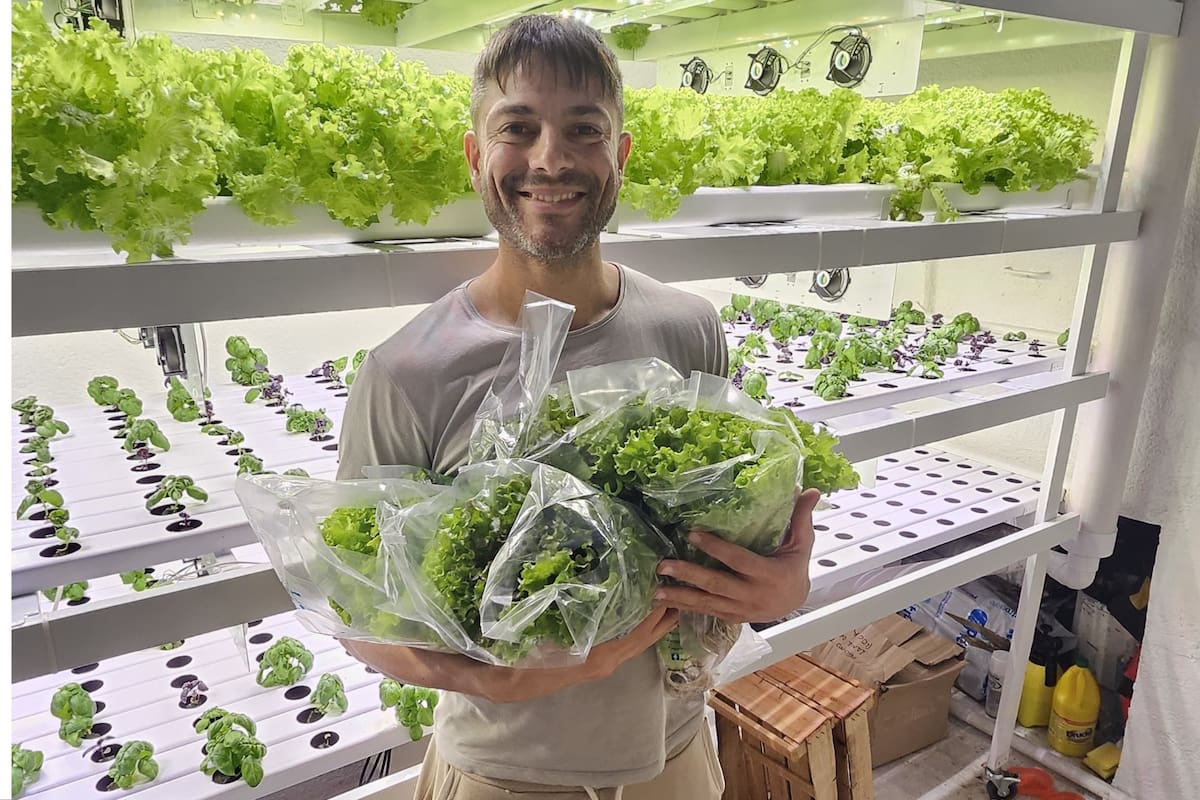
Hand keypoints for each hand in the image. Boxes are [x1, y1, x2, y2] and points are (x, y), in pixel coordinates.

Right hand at [339, 606, 678, 704]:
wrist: (403, 660)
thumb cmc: (413, 648)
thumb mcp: (418, 644)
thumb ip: (421, 639)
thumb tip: (396, 626)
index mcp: (514, 674)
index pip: (578, 663)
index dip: (619, 641)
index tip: (649, 615)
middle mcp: (534, 678)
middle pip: (603, 661)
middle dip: (641, 635)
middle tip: (674, 602)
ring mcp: (539, 673)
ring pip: (600, 658)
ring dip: (634, 635)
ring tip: (665, 602)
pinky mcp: (540, 663)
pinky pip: (588, 653)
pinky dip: (613, 635)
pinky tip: (627, 612)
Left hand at [653, 488, 819, 624]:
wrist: (796, 603)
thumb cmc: (795, 568)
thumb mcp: (802, 544)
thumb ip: (800, 518)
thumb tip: (810, 490)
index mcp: (768, 574)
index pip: (737, 559)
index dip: (715, 548)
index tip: (691, 534)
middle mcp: (752, 595)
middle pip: (716, 584)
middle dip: (687, 575)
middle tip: (662, 566)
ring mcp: (740, 609)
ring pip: (707, 603)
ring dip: (680, 597)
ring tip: (656, 590)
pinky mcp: (732, 617)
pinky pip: (707, 613)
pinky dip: (686, 608)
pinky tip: (667, 602)